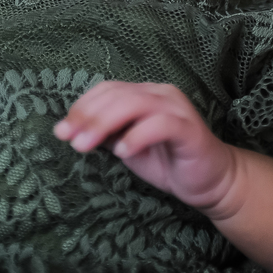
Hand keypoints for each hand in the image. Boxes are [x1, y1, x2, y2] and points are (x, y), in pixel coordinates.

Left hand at [54, 81, 237, 216]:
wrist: (210, 182)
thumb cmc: (167, 162)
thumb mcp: (127, 146)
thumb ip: (106, 134)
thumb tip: (71, 130)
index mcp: (145, 94)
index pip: (108, 89)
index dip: (82, 107)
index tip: (61, 131)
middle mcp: (161, 94)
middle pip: (117, 94)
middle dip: (87, 116)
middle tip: (67, 139)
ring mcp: (177, 108)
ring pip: (135, 104)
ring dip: (104, 124)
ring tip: (85, 146)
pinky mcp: (190, 128)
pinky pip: (160, 124)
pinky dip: (137, 136)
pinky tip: (122, 152)